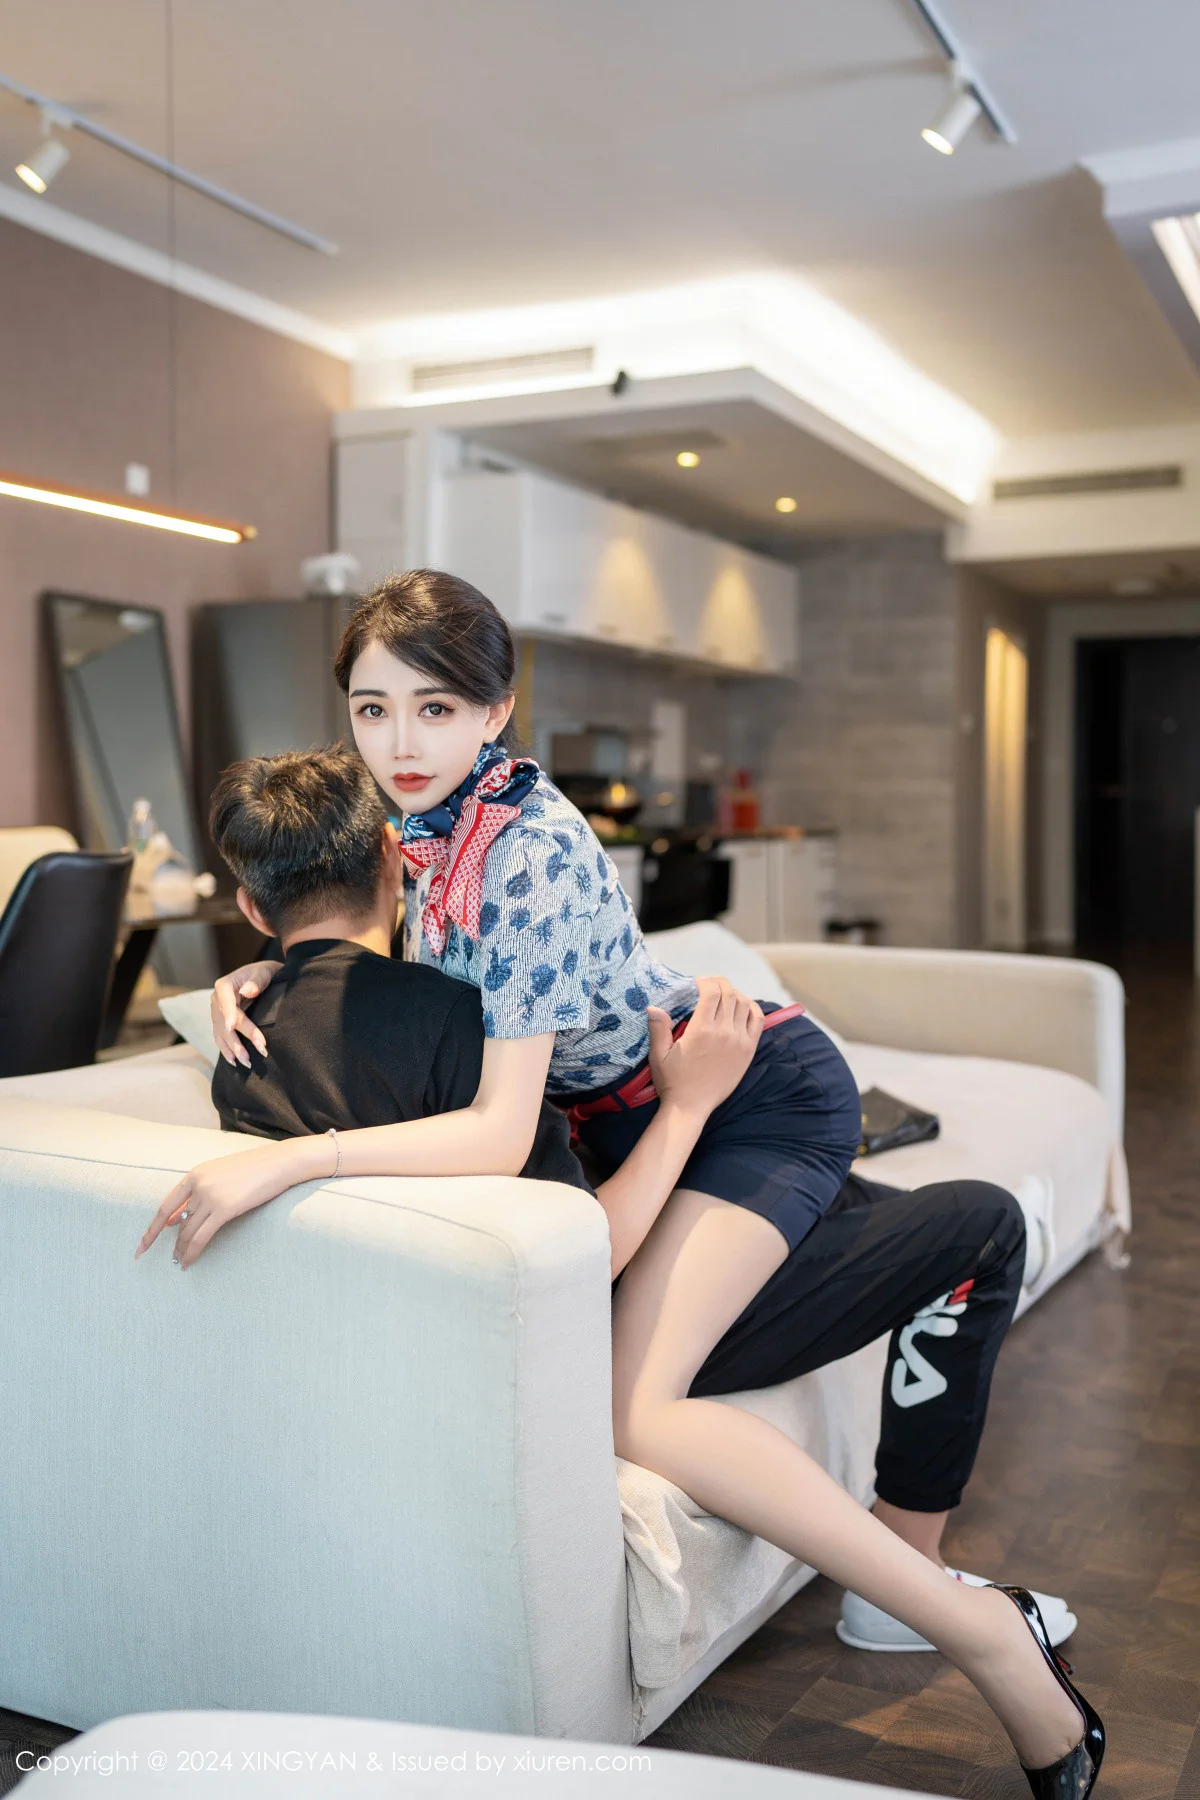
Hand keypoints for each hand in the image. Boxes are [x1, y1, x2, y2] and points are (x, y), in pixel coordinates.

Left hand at [135, 1139, 324, 1267]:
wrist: (278, 1163)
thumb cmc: (253, 1169)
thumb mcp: (220, 1176)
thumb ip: (197, 1195)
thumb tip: (172, 1220)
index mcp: (195, 1175)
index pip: (165, 1206)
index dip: (152, 1228)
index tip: (142, 1244)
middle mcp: (198, 1185)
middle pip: (177, 1222)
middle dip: (171, 1243)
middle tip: (170, 1258)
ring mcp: (210, 1197)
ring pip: (187, 1232)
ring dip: (181, 1250)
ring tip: (180, 1263)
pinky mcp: (224, 1209)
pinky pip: (201, 1237)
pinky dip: (192, 1252)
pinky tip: (188, 1263)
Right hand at [211, 960, 280, 1064]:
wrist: (262, 977)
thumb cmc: (263, 973)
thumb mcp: (263, 972)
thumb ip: (256, 981)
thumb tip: (247, 990)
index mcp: (224, 985)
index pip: (225, 1000)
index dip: (229, 1013)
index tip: (232, 1026)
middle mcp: (217, 1000)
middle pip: (225, 1022)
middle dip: (237, 1039)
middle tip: (252, 1053)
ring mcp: (217, 1013)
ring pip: (221, 1033)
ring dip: (232, 1049)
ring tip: (245, 1062)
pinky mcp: (222, 1023)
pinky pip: (221, 1037)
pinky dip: (227, 1050)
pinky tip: (234, 1061)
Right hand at [646, 976, 762, 1119]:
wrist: (691, 1106)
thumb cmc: (672, 1080)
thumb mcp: (659, 1055)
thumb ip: (658, 1028)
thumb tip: (653, 1006)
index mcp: (701, 1030)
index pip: (711, 992)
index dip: (705, 982)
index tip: (696, 983)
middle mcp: (724, 1032)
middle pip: (730, 993)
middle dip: (720, 983)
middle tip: (709, 985)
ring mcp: (739, 1041)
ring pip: (745, 1004)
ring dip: (734, 994)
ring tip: (723, 996)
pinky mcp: (749, 1050)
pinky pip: (757, 1021)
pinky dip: (752, 1008)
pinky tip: (742, 1007)